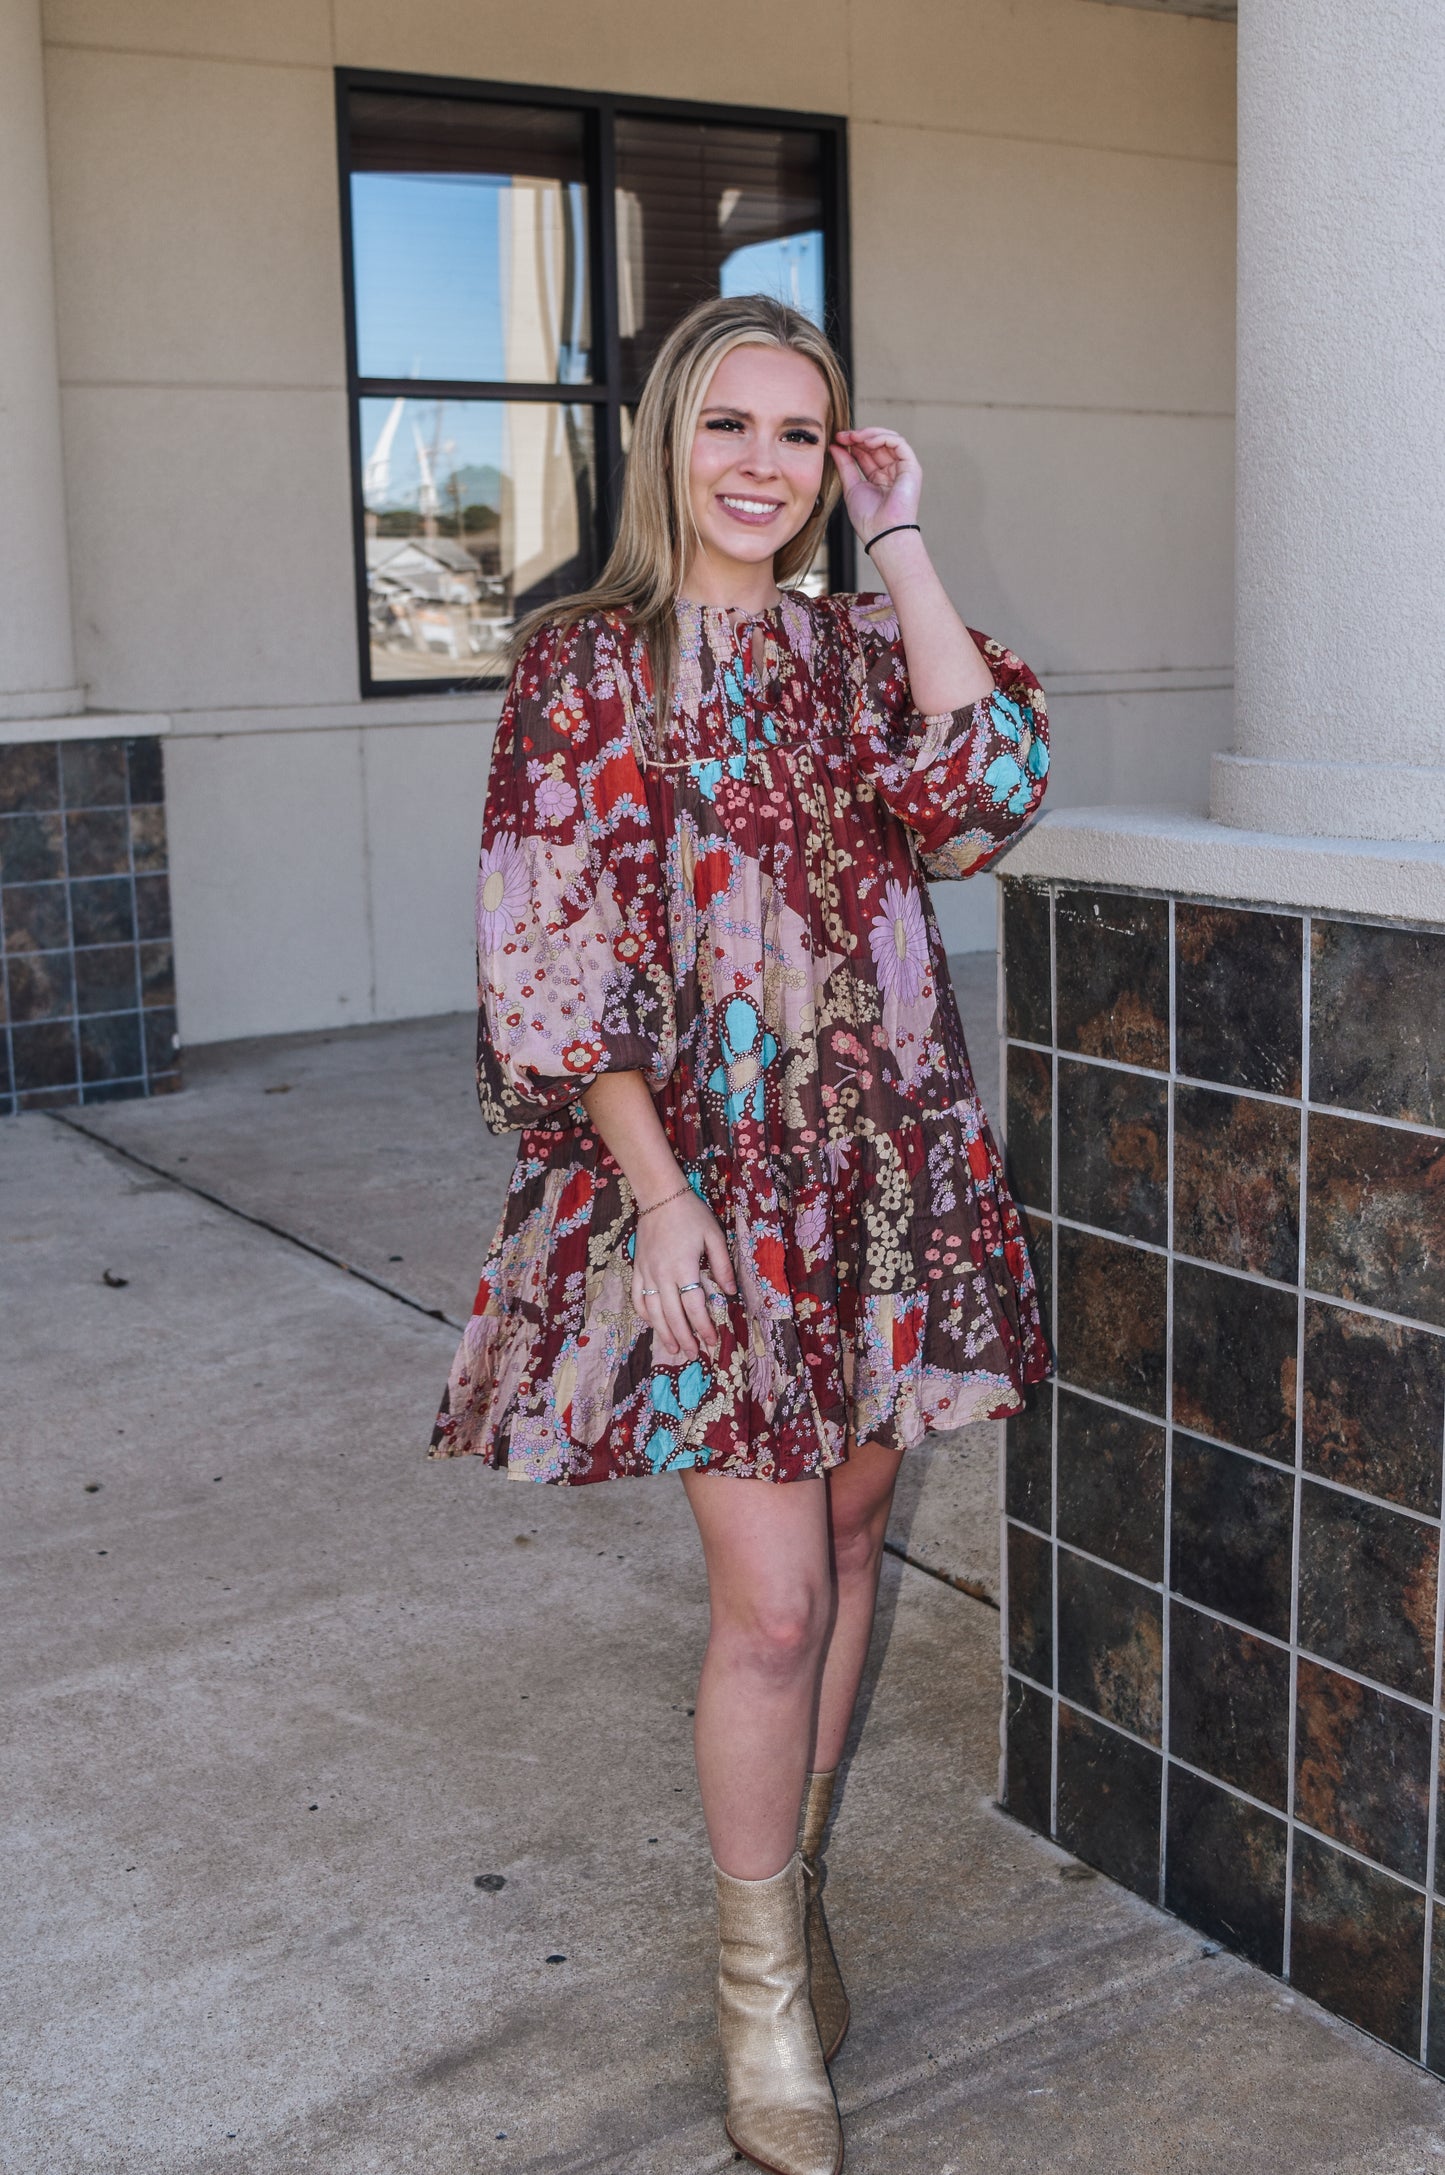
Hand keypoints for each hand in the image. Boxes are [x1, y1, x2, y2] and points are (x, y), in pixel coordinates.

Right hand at [631, 1190, 736, 1363]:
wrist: (659, 1196)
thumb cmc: (691, 1214)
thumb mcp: (714, 1235)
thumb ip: (723, 1265)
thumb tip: (731, 1292)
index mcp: (684, 1268)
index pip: (694, 1306)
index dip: (704, 1327)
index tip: (713, 1340)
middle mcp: (662, 1275)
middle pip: (672, 1315)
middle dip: (685, 1337)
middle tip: (694, 1354)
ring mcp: (646, 1273)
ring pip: (652, 1311)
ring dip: (663, 1332)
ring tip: (673, 1348)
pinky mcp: (637, 1269)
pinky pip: (638, 1297)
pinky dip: (644, 1314)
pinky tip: (653, 1324)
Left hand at [829, 427, 922, 546]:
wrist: (882, 533)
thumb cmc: (868, 518)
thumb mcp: (851, 486)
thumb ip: (845, 465)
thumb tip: (835, 445)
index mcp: (879, 478)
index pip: (867, 452)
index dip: (853, 443)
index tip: (837, 439)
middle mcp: (892, 471)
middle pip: (877, 444)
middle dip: (859, 436)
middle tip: (843, 436)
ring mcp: (903, 469)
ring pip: (889, 439)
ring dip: (869, 434)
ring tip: (853, 437)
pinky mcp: (912, 467)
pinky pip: (899, 443)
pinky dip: (882, 438)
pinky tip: (867, 442)